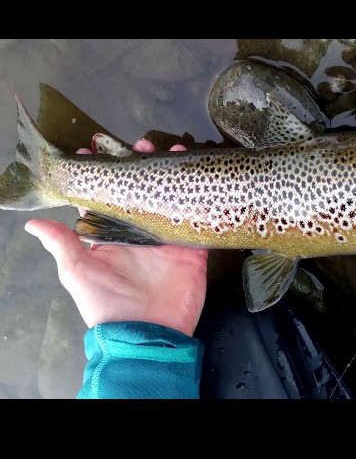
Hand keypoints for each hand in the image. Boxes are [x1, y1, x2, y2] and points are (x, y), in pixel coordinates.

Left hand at [24, 139, 207, 336]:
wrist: (147, 333)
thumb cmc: (107, 303)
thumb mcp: (78, 272)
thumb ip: (62, 245)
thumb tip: (32, 223)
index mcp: (114, 236)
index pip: (107, 199)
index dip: (104, 176)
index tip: (98, 151)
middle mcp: (141, 234)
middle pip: (143, 193)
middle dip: (143, 168)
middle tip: (144, 144)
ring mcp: (169, 239)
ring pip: (172, 200)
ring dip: (173, 177)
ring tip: (174, 151)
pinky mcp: (193, 249)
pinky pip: (199, 220)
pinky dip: (202, 201)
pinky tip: (202, 178)